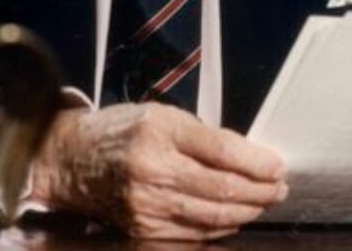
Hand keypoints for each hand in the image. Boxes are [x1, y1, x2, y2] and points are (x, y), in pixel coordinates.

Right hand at [30, 102, 287, 239]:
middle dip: (260, 191)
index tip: (278, 165)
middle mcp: (152, 170)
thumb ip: (202, 135)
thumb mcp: (161, 115)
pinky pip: (193, 237)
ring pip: (212, 218)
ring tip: (264, 202)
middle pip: (221, 189)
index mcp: (159, 131)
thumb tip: (248, 156)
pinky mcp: (143, 232)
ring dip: (246, 212)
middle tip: (279, 187)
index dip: (257, 161)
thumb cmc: (121, 131)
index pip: (222, 150)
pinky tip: (233, 219)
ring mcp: (147, 207)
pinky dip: (219, 230)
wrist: (73, 161)